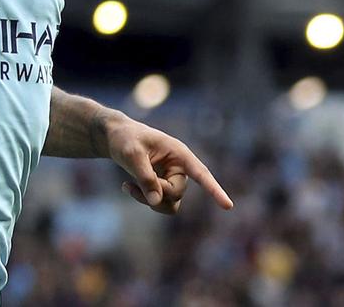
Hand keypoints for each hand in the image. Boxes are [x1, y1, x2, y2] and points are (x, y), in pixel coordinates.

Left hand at [104, 116, 232, 214]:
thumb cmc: (126, 139)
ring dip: (149, 200)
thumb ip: (145, 177)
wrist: (116, 137)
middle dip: (156, 192)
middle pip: (177, 193)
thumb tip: (156, 202)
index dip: (214, 190)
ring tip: (128, 186)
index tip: (228, 206)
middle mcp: (179, 167)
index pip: (201, 173)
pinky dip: (144, 200)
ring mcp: (172, 178)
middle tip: (133, 181)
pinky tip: (127, 186)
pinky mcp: (163, 187)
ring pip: (170, 203)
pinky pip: (159, 204)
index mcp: (179, 153)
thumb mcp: (132, 154)